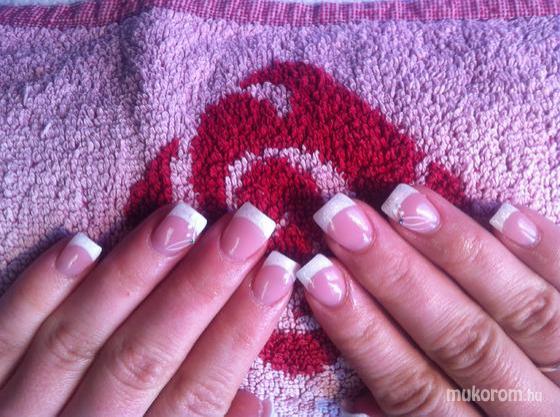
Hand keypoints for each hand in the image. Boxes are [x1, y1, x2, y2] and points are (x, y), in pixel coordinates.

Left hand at [0, 202, 287, 416]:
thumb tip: (253, 400)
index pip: (198, 395)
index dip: (241, 333)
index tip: (277, 273)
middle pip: (144, 357)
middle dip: (200, 288)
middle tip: (245, 227)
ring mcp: (16, 414)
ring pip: (78, 338)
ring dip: (133, 275)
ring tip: (183, 220)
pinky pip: (2, 339)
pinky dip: (37, 293)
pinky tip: (80, 245)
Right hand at [300, 185, 559, 415]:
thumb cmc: (493, 416)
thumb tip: (353, 397)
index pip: (411, 387)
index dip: (362, 332)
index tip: (318, 276)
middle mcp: (531, 410)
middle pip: (460, 341)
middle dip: (396, 277)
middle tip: (345, 222)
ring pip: (521, 312)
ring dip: (458, 252)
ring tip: (405, 202)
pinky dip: (546, 253)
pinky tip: (505, 212)